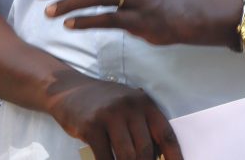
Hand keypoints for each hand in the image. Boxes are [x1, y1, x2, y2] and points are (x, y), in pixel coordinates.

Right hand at [45, 71, 180, 159]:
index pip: (166, 134)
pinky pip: (105, 157)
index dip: (175, 156)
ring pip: (127, 156)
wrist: (70, 90)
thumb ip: (143, 127)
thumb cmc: (104, 104)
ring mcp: (109, 116)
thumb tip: (158, 156)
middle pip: (146, 150)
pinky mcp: (91, 127)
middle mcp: (129, 107)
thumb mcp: (128, 107)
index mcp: (144, 103)